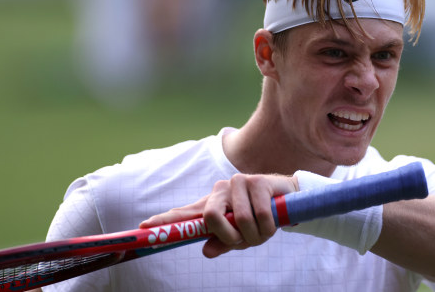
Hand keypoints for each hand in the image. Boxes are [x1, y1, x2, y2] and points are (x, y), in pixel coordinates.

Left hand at [140, 173, 297, 257]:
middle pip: (210, 216)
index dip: (165, 220)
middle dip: (228, 237)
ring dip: (255, 234)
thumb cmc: (259, 219)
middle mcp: (221, 190)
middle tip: (239, 241)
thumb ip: (222, 242)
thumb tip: (206, 252)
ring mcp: (239, 183)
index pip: (185, 212)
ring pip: (240, 220)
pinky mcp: (259, 181)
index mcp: (212, 204)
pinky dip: (268, 226)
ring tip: (263, 232)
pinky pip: (260, 214)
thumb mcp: (240, 236)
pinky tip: (273, 223)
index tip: (144, 227)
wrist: (290, 200)